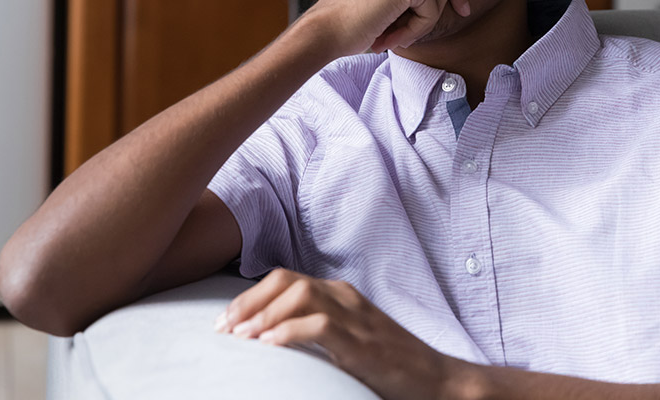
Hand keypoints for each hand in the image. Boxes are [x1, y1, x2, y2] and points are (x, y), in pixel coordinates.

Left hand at [215, 269, 464, 399]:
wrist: (436, 380)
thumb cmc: (391, 365)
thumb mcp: (349, 340)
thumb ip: (318, 331)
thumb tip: (272, 338)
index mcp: (340, 294)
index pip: (286, 279)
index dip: (251, 297)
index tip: (226, 321)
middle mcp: (345, 297)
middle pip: (286, 281)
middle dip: (248, 301)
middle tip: (223, 328)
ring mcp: (355, 317)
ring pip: (299, 295)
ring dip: (263, 315)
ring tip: (240, 338)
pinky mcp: (361, 342)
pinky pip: (318, 325)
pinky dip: (288, 332)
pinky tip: (268, 346)